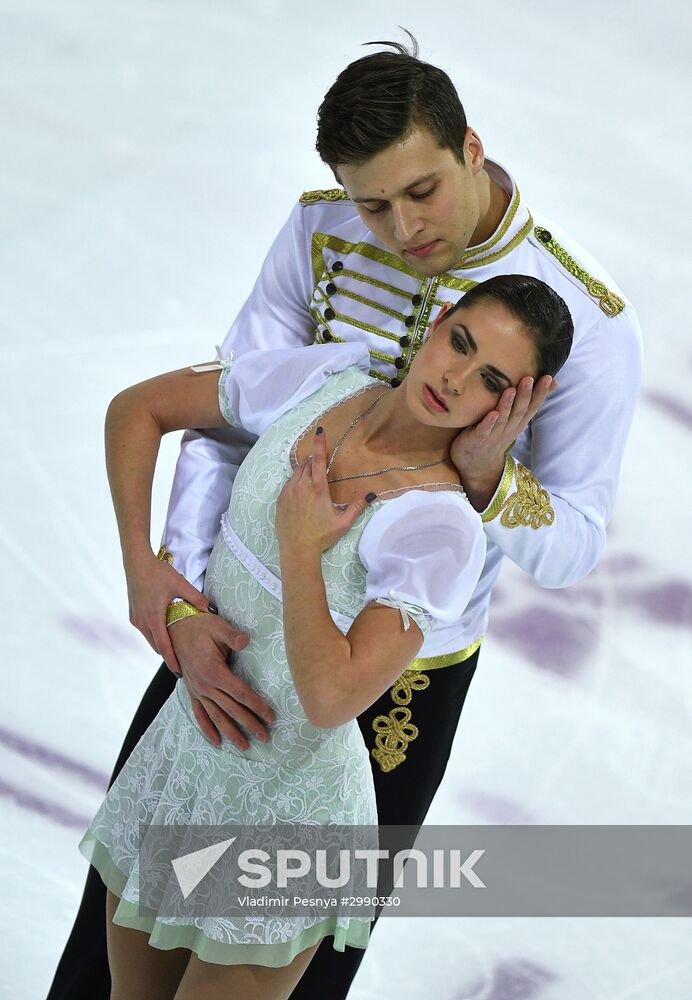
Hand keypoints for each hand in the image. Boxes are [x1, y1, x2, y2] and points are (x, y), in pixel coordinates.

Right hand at [124, 550, 209, 674]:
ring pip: (150, 639)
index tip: (179, 672)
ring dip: (161, 645)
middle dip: (168, 656)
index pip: (164, 646)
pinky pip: (145, 631)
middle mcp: (142, 621)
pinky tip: (165, 634)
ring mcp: (135, 619)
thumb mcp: (180, 584)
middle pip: (156, 646)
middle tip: (183, 665)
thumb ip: (196, 598)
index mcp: (154, 617)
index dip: (172, 660)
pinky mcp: (132, 615)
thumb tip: (210, 610)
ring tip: (176, 652)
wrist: (137, 562)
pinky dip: (155, 635)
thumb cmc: (159, 572)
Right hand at [169, 613, 274, 747]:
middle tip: (265, 737)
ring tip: (245, 746)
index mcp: (214, 672)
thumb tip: (246, 641)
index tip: (271, 716)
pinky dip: (208, 729)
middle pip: (232, 709)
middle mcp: (205, 686)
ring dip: (231, 732)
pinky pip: (199, 714)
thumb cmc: (201, 626)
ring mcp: (197, 691)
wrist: (175, 629)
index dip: (257, 706)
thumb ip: (232, 636)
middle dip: (249, 724)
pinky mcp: (192, 692)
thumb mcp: (218, 627)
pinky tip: (216, 742)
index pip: (241, 693)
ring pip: (217, 716)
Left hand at [275, 427, 371, 553]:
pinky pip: (288, 484)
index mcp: (317, 488)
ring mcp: (288, 492)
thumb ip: (356, 507)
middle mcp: (301, 486)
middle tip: (321, 462)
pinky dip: (295, 481)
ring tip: (311, 476)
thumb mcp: (343, 522)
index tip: (320, 431)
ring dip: (304, 470)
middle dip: (314, 460)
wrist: (297, 549)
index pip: (319, 460)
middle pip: (307, 464)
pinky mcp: (280, 500)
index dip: (320, 444)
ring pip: (296, 473)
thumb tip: (370, 494)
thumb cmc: (321, 536)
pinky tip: (300, 490)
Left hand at [450, 375, 556, 509]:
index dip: (541, 393)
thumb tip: (549, 383)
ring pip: (503, 419)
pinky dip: (489, 422)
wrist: (478, 465)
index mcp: (518, 423)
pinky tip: (493, 414)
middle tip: (529, 378)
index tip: (549, 378)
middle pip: (519, 411)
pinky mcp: (478, 439)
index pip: (533, 407)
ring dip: (507, 405)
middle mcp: (509, 428)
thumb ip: (526, 403)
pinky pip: (484, 430)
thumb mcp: (514, 420)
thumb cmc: (496, 435)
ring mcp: (494, 435)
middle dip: (525, 395)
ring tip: (511, 390)